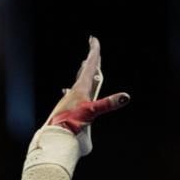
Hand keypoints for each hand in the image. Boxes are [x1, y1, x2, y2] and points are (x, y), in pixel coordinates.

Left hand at [44, 35, 130, 155]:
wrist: (54, 140)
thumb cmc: (69, 125)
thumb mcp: (90, 112)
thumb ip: (108, 103)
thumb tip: (125, 97)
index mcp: (81, 89)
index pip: (90, 66)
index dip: (94, 52)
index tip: (93, 39)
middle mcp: (75, 92)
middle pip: (85, 72)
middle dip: (92, 61)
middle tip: (93, 50)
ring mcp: (71, 101)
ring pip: (79, 83)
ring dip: (84, 73)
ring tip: (85, 67)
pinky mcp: (68, 111)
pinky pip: (74, 95)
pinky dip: (75, 89)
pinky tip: (68, 91)